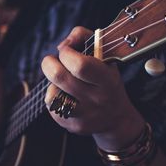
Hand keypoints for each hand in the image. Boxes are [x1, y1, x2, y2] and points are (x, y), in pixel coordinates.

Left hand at [42, 27, 144, 149]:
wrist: (116, 118)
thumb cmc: (107, 80)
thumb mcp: (105, 56)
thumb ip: (84, 38)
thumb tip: (63, 44)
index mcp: (107, 80)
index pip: (80, 65)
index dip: (66, 53)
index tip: (66, 51)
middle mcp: (96, 100)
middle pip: (59, 77)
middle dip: (49, 64)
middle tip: (53, 62)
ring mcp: (84, 116)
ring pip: (51, 97)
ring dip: (52, 85)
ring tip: (61, 83)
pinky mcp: (73, 127)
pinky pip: (52, 109)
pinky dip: (55, 98)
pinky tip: (66, 97)